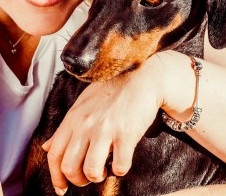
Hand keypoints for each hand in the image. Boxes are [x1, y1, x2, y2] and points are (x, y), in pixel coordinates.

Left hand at [42, 54, 166, 194]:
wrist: (140, 78)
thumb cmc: (111, 90)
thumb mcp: (83, 104)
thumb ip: (66, 127)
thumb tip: (47, 147)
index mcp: (73, 118)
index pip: (54, 155)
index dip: (56, 177)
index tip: (62, 188)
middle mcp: (86, 124)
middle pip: (69, 167)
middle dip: (78, 180)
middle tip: (89, 175)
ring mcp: (106, 129)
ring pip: (91, 170)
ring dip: (98, 176)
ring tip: (105, 168)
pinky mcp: (126, 133)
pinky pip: (120, 166)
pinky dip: (120, 170)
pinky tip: (122, 160)